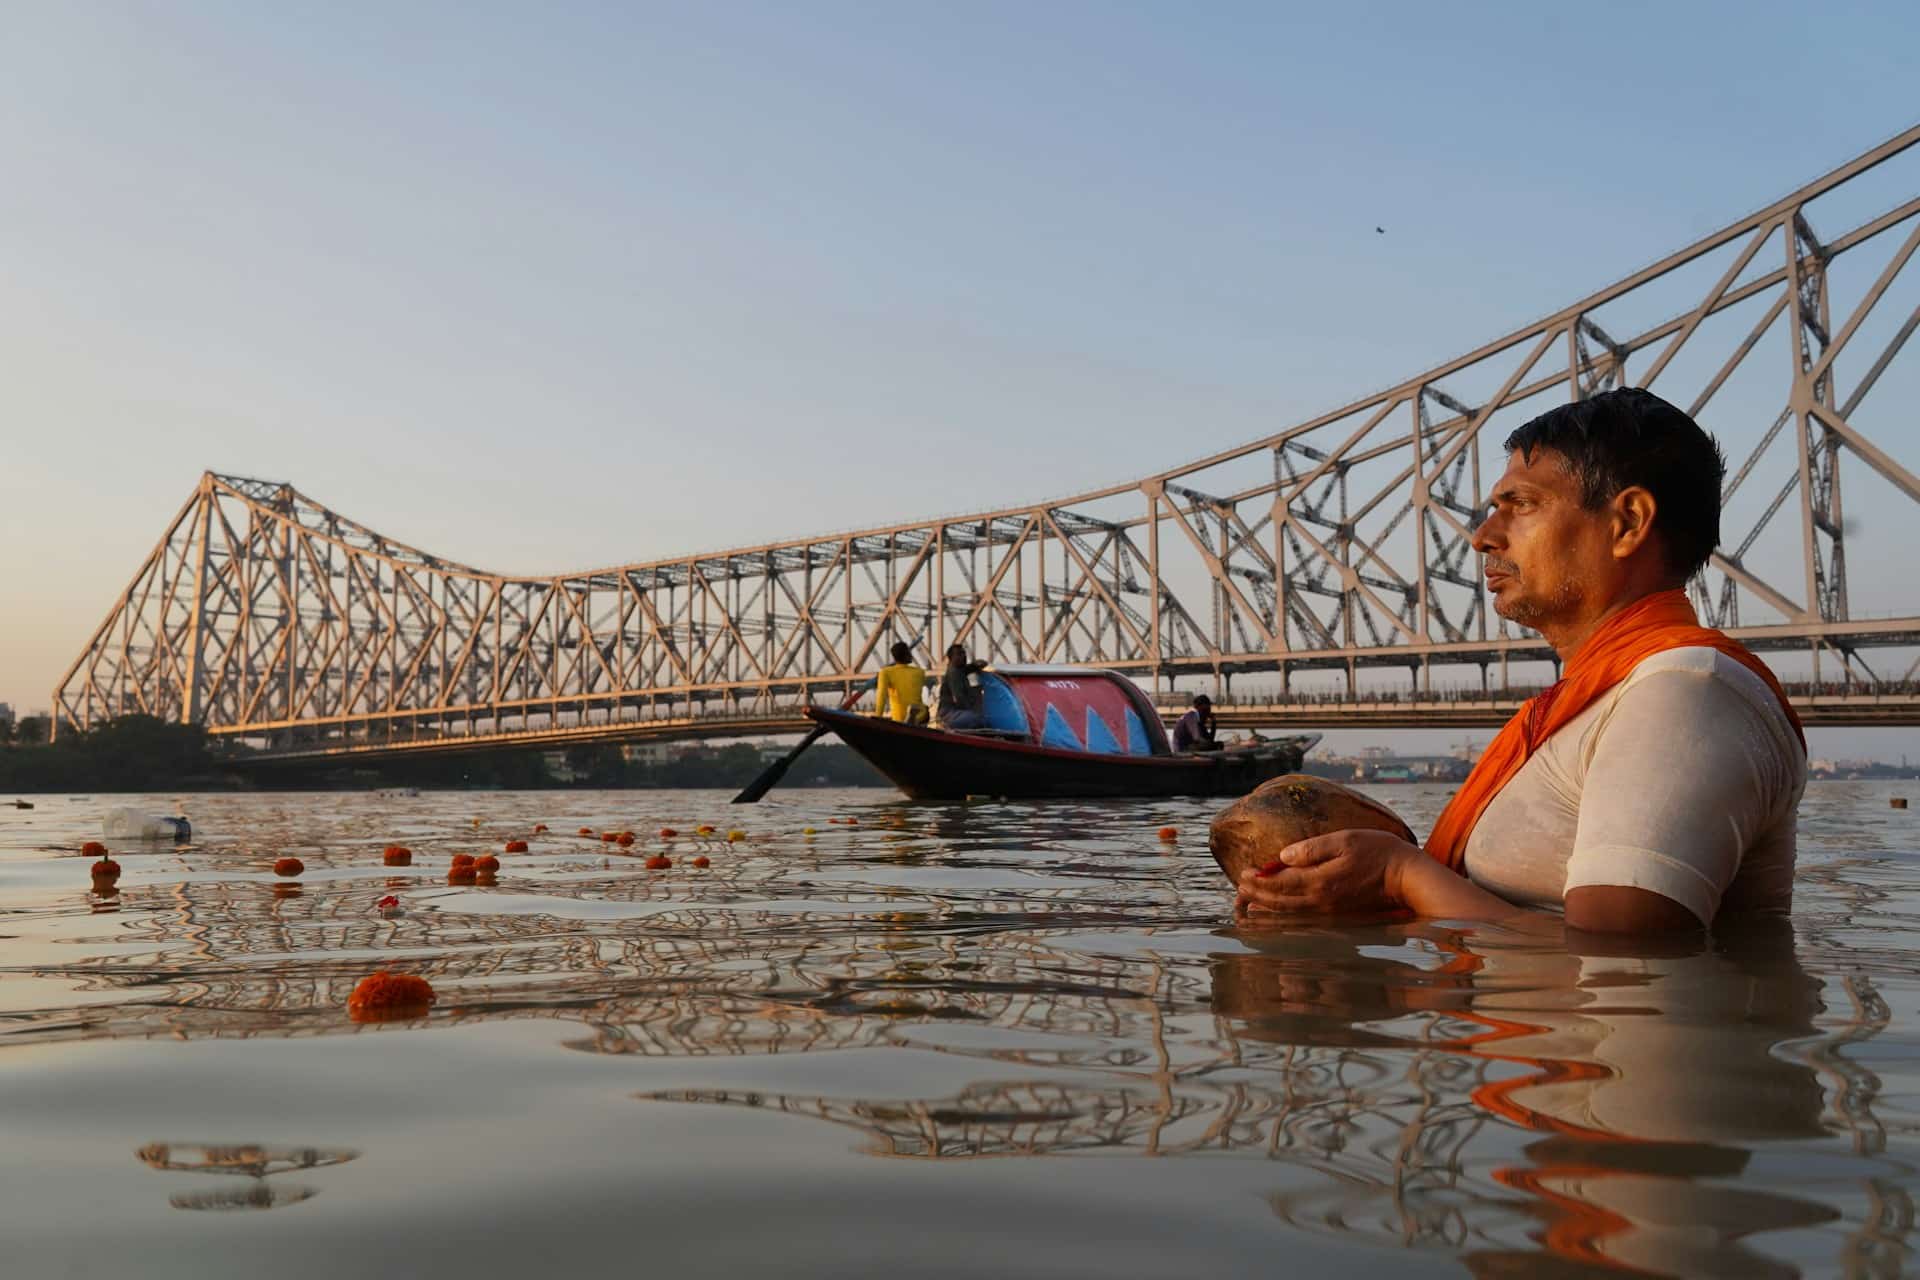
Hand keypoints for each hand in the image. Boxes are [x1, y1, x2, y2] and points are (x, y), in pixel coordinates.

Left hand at [1233, 828, 1421, 919]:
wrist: (1407, 878)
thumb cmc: (1378, 853)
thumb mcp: (1345, 840)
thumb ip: (1312, 849)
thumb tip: (1283, 856)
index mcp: (1320, 882)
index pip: (1279, 884)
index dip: (1257, 881)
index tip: (1243, 873)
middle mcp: (1321, 903)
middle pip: (1279, 903)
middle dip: (1256, 896)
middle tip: (1239, 888)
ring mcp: (1329, 914)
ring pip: (1288, 915)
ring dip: (1266, 909)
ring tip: (1248, 902)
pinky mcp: (1337, 918)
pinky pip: (1302, 921)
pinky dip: (1283, 917)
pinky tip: (1276, 913)